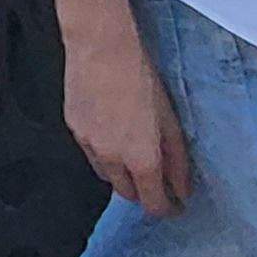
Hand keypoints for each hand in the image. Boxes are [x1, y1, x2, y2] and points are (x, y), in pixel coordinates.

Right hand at [61, 32, 189, 217]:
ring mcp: (88, 145)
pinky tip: (113, 128)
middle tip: (158, 180)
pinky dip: (105, 151)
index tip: (175, 206)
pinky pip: (91, 152)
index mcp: (141, 159)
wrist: (100, 47)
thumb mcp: (170, 120)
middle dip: (144, 192)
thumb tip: (183, 187)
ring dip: (122, 173)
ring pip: (107, 174)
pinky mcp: (73, 128)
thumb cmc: (141, 76)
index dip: (166, 209)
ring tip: (134, 151)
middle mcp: (112, 159)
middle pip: (127, 194)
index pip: (153, 203)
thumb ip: (177, 159)